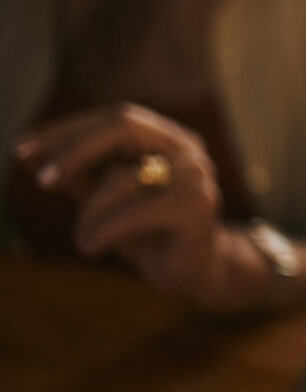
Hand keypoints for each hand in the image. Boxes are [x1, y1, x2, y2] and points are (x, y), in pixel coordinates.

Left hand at [14, 103, 258, 309]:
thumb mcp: (105, 200)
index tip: (21, 151)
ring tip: (81, 240)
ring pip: (123, 179)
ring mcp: (197, 177)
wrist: (194, 273)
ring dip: (89, 213)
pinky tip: (90, 248)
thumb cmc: (147, 233)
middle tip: (41, 182)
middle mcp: (188, 150)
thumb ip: (78, 175)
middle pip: (124, 127)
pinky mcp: (198, 207)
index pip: (116, 118)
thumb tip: (29, 155)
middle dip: (74, 151)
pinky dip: (105, 230)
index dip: (67, 131)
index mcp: (169, 138)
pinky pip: (137, 211)